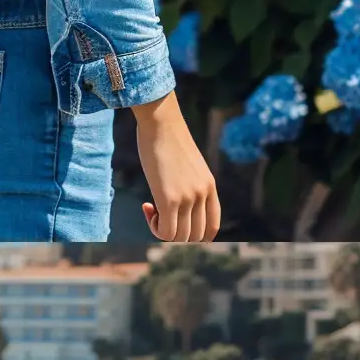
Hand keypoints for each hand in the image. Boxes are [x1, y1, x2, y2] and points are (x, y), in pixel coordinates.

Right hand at [134, 92, 220, 240]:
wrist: (161, 123)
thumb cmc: (168, 139)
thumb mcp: (187, 164)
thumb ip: (189, 182)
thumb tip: (176, 199)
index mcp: (210, 187)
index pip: (212, 227)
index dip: (194, 234)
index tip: (175, 220)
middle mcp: (203, 195)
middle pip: (195, 236)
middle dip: (175, 232)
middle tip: (159, 214)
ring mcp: (188, 198)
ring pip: (180, 237)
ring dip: (162, 230)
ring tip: (152, 209)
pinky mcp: (170, 198)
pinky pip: (166, 231)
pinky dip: (155, 227)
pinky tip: (146, 207)